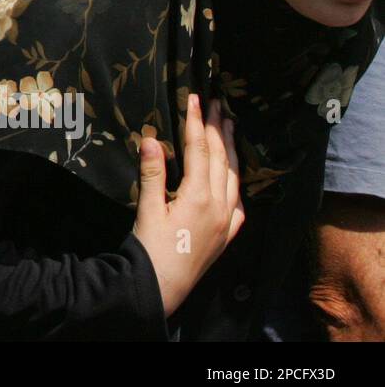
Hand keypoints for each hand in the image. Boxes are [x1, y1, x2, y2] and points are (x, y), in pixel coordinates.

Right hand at [133, 94, 244, 317]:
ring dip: (231, 149)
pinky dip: (236, 179)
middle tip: (217, 104)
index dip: (196, 121)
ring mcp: (227, 219)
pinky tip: (233, 174)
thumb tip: (150, 138)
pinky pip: (238, 200)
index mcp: (198, 196)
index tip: (195, 99)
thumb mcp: (147, 208)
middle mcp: (219, 205)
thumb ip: (152, 172)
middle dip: (218, 128)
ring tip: (229, 126)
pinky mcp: (228, 233)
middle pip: (221, 157)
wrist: (162, 287)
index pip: (199, 149)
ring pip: (234, 175)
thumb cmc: (150, 247)